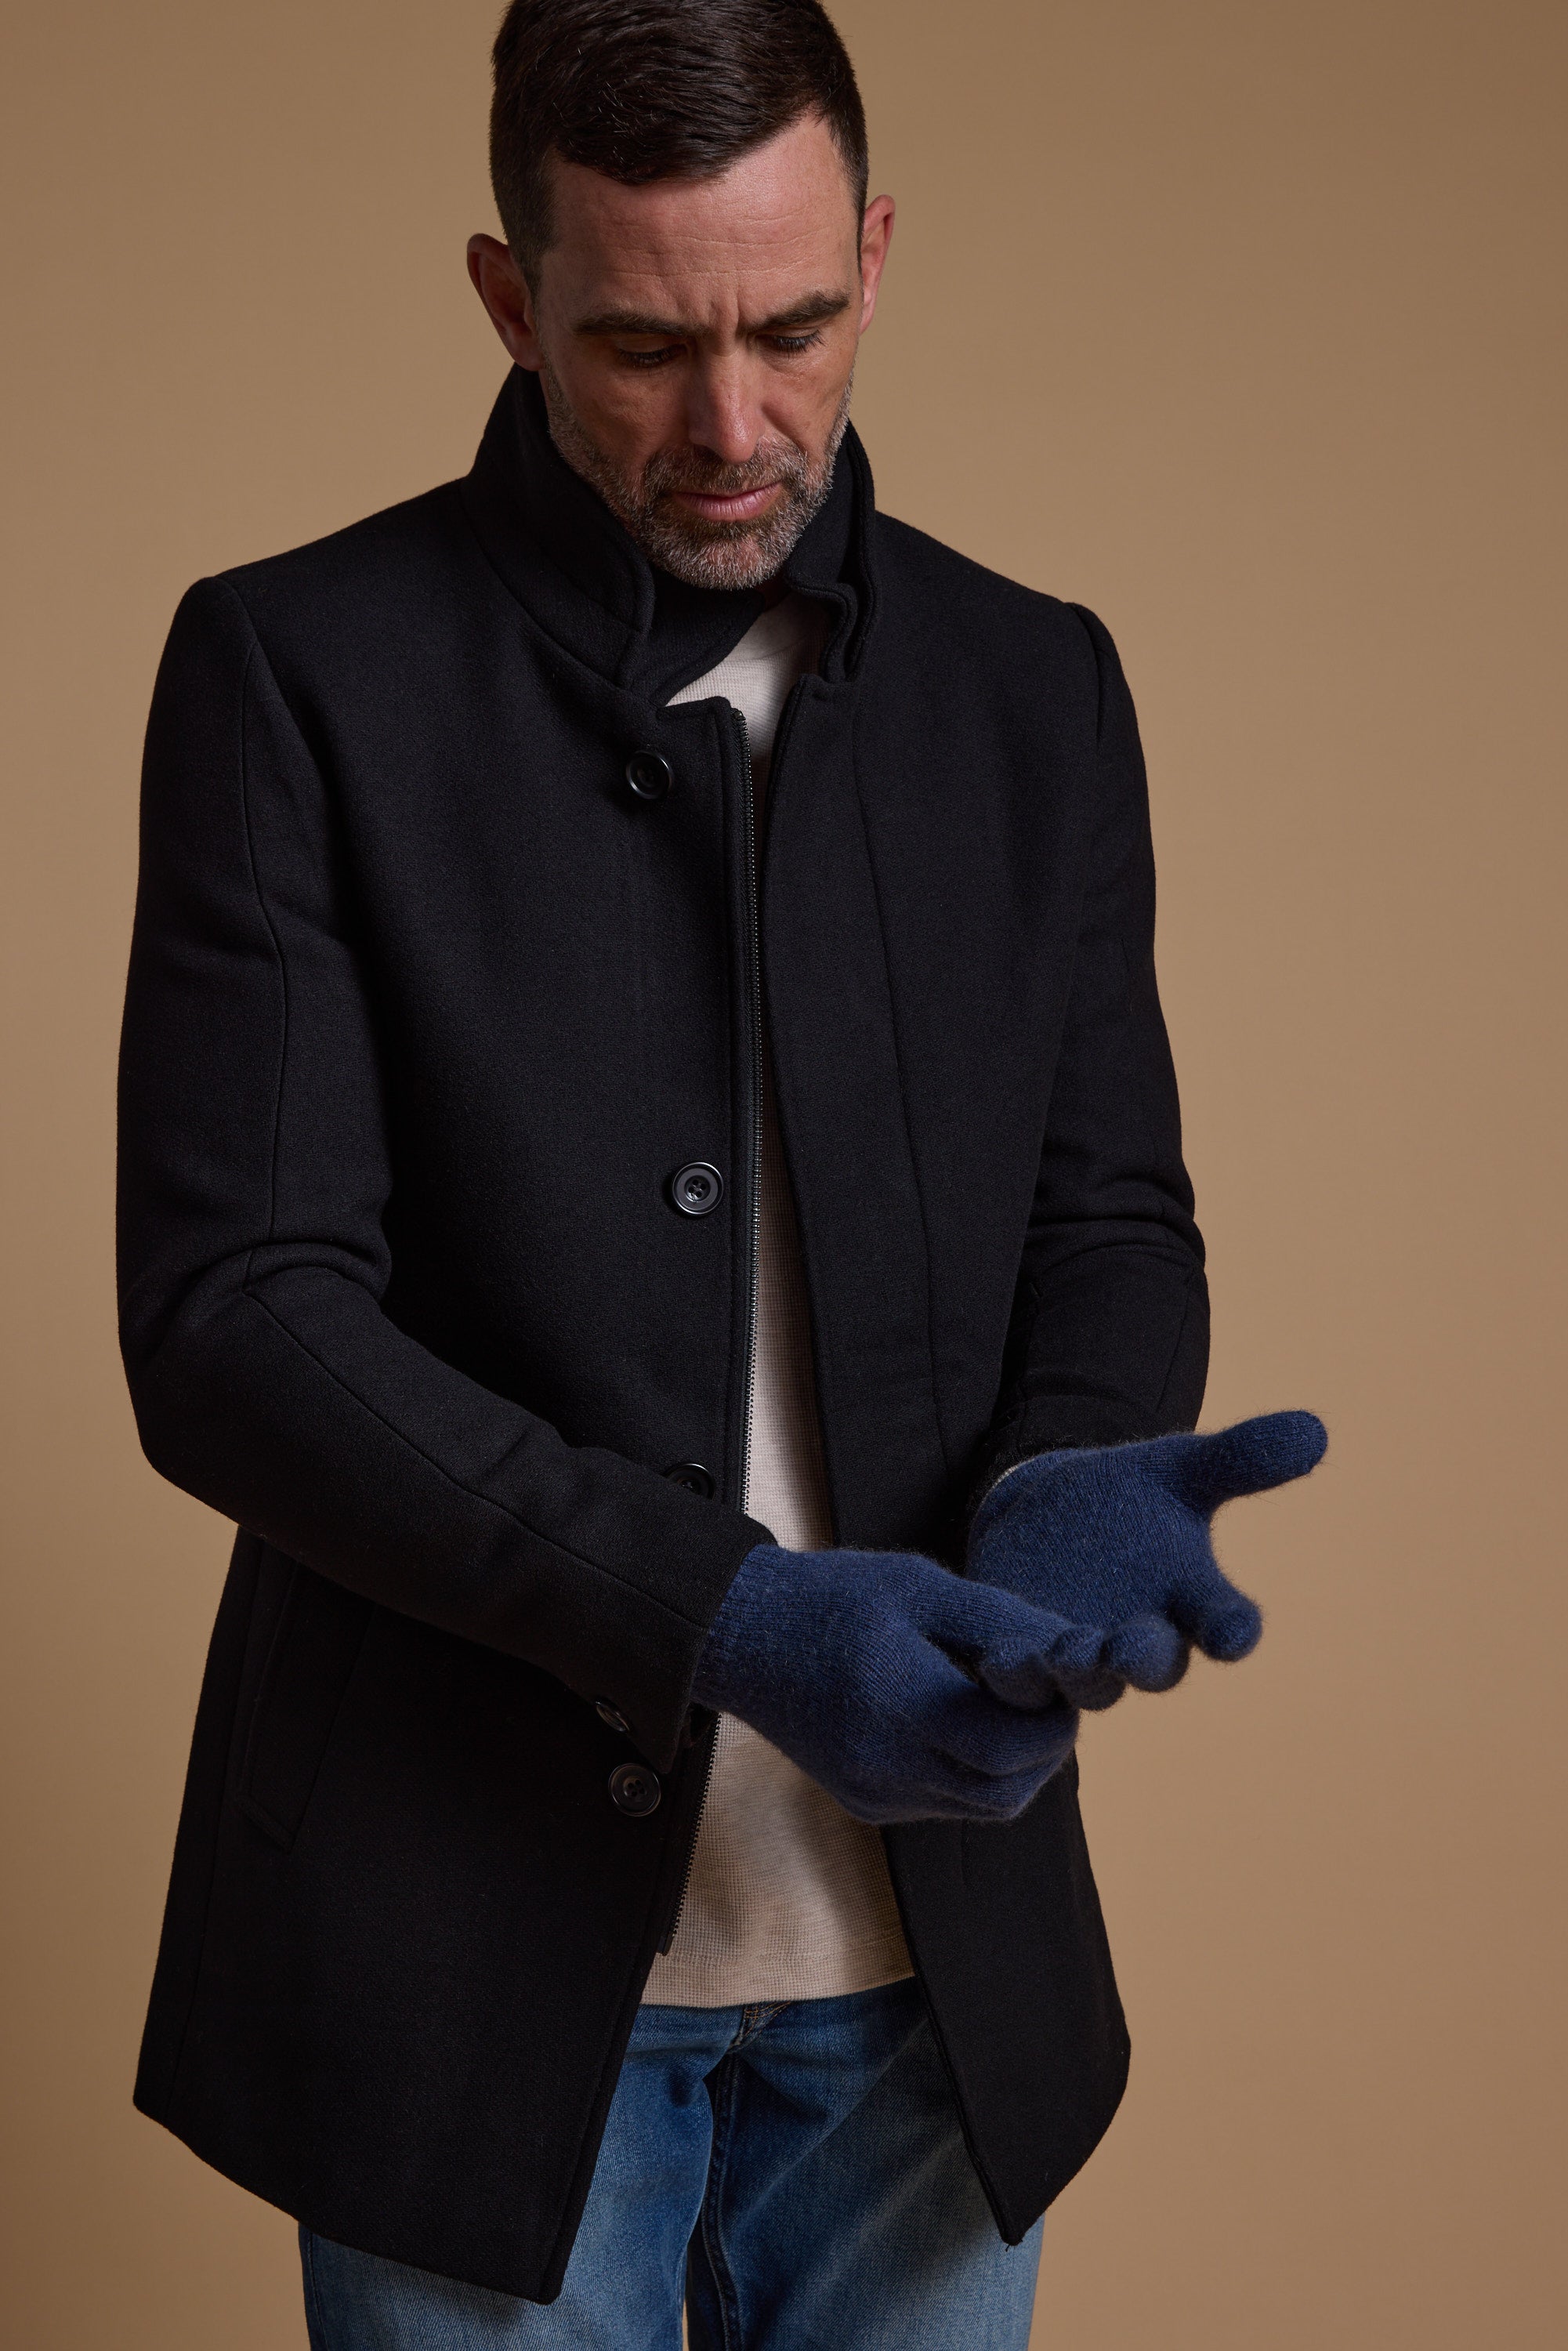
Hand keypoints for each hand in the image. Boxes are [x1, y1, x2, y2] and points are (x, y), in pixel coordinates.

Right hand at [692, 1542, 1080, 1824]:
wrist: (740, 1635)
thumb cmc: (831, 1597)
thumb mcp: (918, 1586)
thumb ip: (998, 1620)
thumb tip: (1069, 1651)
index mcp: (898, 1703)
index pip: (1007, 1748)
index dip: (1053, 1724)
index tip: (1060, 1685)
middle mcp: (884, 1763)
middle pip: (1005, 1791)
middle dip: (1044, 1751)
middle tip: (1045, 1701)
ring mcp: (872, 1792)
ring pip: (980, 1806)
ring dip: (1014, 1767)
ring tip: (1007, 1710)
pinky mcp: (865, 1803)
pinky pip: (944, 1803)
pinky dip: (972, 1773)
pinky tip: (959, 1724)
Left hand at [967, 1412, 1327, 1702]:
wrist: (1051, 1512)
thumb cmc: (1133, 1500)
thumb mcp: (1182, 1468)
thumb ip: (1242, 1458)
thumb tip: (1315, 1428)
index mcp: (1192, 1601)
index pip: (1225, 1623)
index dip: (1232, 1630)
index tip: (1236, 1633)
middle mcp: (1142, 1641)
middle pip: (1152, 1666)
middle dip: (1141, 1659)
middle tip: (1128, 1649)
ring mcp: (1083, 1658)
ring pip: (1085, 1683)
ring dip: (1075, 1669)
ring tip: (1064, 1650)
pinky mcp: (1025, 1658)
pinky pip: (1018, 1684)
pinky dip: (1009, 1673)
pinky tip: (996, 1658)